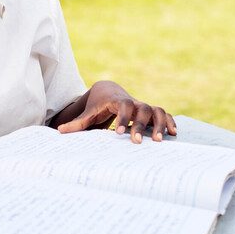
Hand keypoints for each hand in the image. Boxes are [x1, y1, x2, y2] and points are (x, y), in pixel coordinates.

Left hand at [55, 80, 176, 143]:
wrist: (109, 91)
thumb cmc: (98, 105)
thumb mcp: (88, 113)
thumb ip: (77, 123)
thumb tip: (60, 132)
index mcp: (118, 102)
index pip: (122, 107)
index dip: (122, 119)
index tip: (118, 133)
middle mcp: (134, 102)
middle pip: (141, 110)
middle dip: (140, 126)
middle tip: (137, 142)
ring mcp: (144, 106)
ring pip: (156, 111)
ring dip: (159, 124)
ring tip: (159, 141)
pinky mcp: (152, 112)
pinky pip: (164, 114)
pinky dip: (170, 122)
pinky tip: (174, 134)